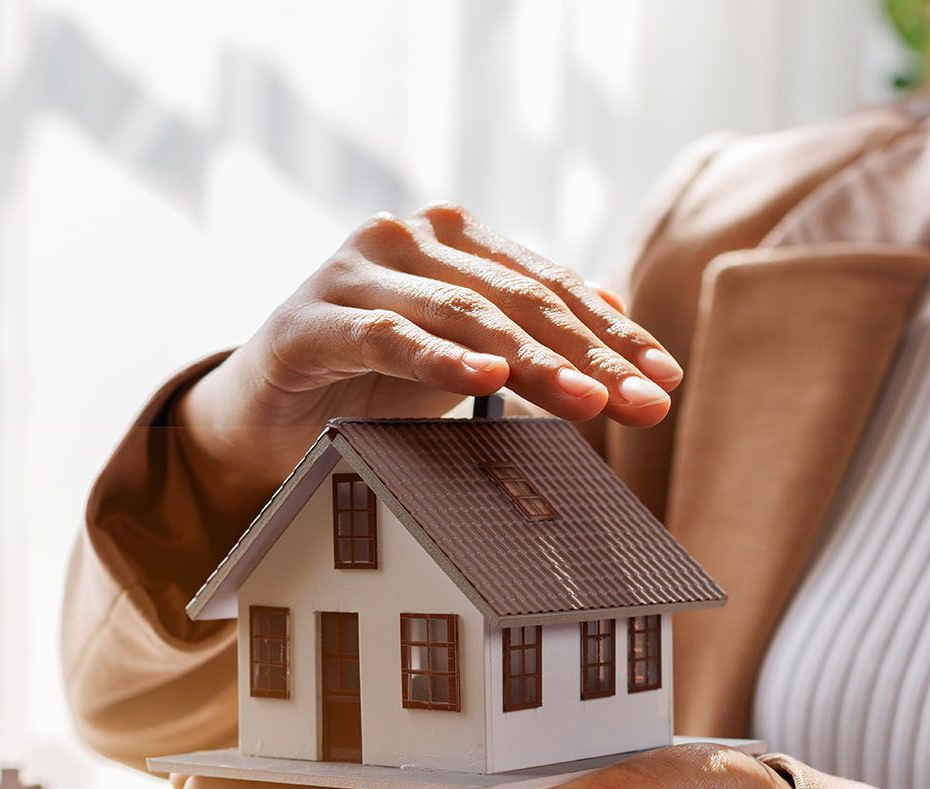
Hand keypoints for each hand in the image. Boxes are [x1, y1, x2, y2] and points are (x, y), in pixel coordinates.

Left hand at [171, 744, 799, 788]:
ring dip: (335, 735)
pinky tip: (394, 680)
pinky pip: (453, 732)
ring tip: (275, 698)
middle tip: (206, 739)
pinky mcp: (536, 764)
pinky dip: (410, 708)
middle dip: (277, 764)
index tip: (183, 779)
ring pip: (395, 757)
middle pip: (349, 785)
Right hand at [174, 201, 684, 516]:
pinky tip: (486, 381)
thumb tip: (615, 312)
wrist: (266, 410)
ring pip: (462, 317)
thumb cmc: (370, 376)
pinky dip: (439, 360)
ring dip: (532, 363)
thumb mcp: (462, 354)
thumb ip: (526, 329)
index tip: (664, 380)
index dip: (611, 335)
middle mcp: (407, 238)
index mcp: (453, 238)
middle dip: (589, 355)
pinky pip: (385, 337)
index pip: (549, 285)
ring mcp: (353, 272)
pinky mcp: (309, 321)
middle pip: (517, 300)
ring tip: (587, 401)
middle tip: (642, 403)